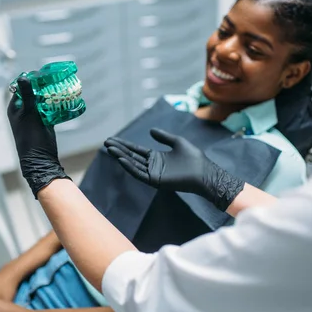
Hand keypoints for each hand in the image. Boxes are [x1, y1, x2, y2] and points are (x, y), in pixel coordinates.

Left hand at [7, 76, 70, 197]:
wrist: (40, 160)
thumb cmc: (30, 138)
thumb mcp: (29, 114)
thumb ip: (28, 96)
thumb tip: (24, 77)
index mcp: (15, 108)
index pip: (21, 88)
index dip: (31, 79)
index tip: (43, 72)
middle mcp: (23, 111)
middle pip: (34, 93)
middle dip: (43, 86)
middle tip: (55, 77)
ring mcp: (34, 117)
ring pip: (43, 101)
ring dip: (51, 94)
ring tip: (61, 86)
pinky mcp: (44, 122)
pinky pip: (50, 109)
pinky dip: (56, 104)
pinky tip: (65, 99)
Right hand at [104, 128, 244, 210]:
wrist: (205, 173)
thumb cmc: (194, 158)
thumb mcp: (177, 142)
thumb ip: (164, 137)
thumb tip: (151, 131)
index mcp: (156, 157)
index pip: (136, 150)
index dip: (124, 145)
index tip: (112, 140)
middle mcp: (152, 166)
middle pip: (131, 156)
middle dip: (119, 149)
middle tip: (106, 142)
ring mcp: (153, 174)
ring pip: (133, 164)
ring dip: (121, 157)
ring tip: (110, 149)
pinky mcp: (156, 181)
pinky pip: (140, 174)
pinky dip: (130, 167)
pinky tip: (122, 159)